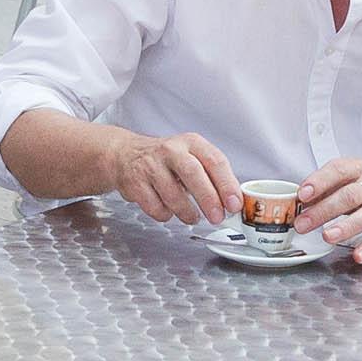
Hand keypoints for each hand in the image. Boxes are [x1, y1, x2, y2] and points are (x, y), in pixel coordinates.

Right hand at [112, 130, 240, 226]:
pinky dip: (165, 214)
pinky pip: (155, 206)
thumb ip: (213, 177)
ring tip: (193, 217)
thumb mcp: (192, 157)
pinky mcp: (135, 182)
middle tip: (217, 218)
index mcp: (192, 143)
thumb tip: (233, 203)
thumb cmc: (167, 160)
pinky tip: (168, 209)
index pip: (215, 161)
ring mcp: (151, 165)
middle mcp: (171, 150)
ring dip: (187, 212)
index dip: (227, 185)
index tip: (234, 204)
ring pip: (173, 194)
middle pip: (193, 174)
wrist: (126, 154)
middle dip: (208, 199)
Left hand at [296, 158, 361, 263]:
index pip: (338, 171)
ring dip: (346, 227)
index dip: (319, 182)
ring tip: (327, 237)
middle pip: (349, 196)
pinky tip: (358, 256)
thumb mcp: (346, 179)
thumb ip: (323, 189)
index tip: (302, 195)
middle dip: (324, 210)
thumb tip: (298, 203)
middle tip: (302, 224)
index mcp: (357, 169)